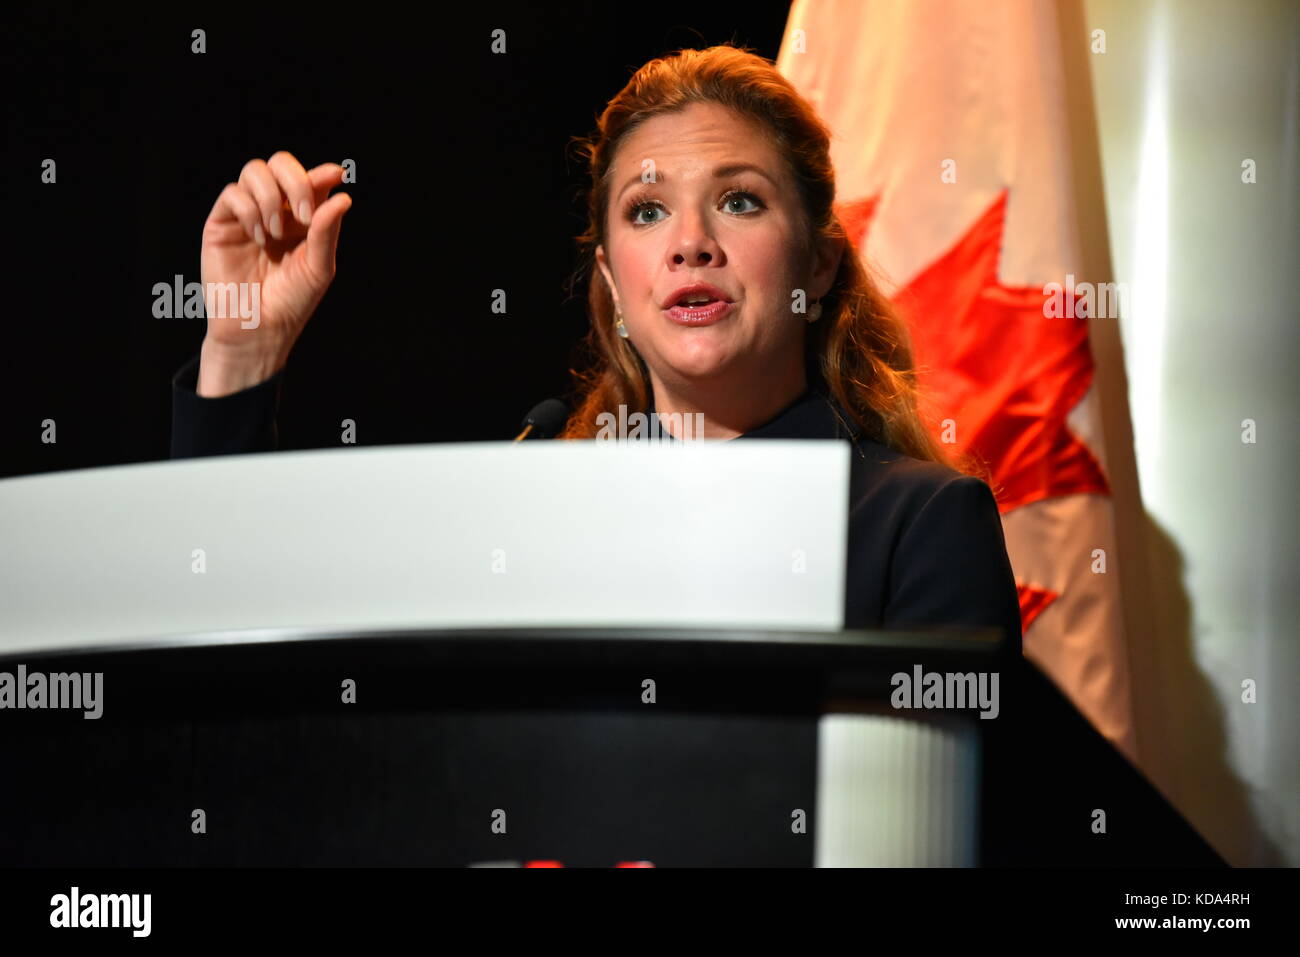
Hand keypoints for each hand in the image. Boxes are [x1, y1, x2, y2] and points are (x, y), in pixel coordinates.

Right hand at [198, 151, 351, 383]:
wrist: (257, 328)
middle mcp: (275, 211)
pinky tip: (259, 237)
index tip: (337, 175)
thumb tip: (342, 197)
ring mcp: (247, 214)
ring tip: (276, 233)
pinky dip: (249, 210)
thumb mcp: (318, 268)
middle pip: (280, 165)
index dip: (322, 173)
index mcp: (303, 219)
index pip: (311, 181)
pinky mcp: (222, 223)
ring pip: (254, 171)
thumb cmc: (291, 302)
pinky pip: (232, 194)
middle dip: (296, 180)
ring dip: (271, 197)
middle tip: (304, 214)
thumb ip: (327, 232)